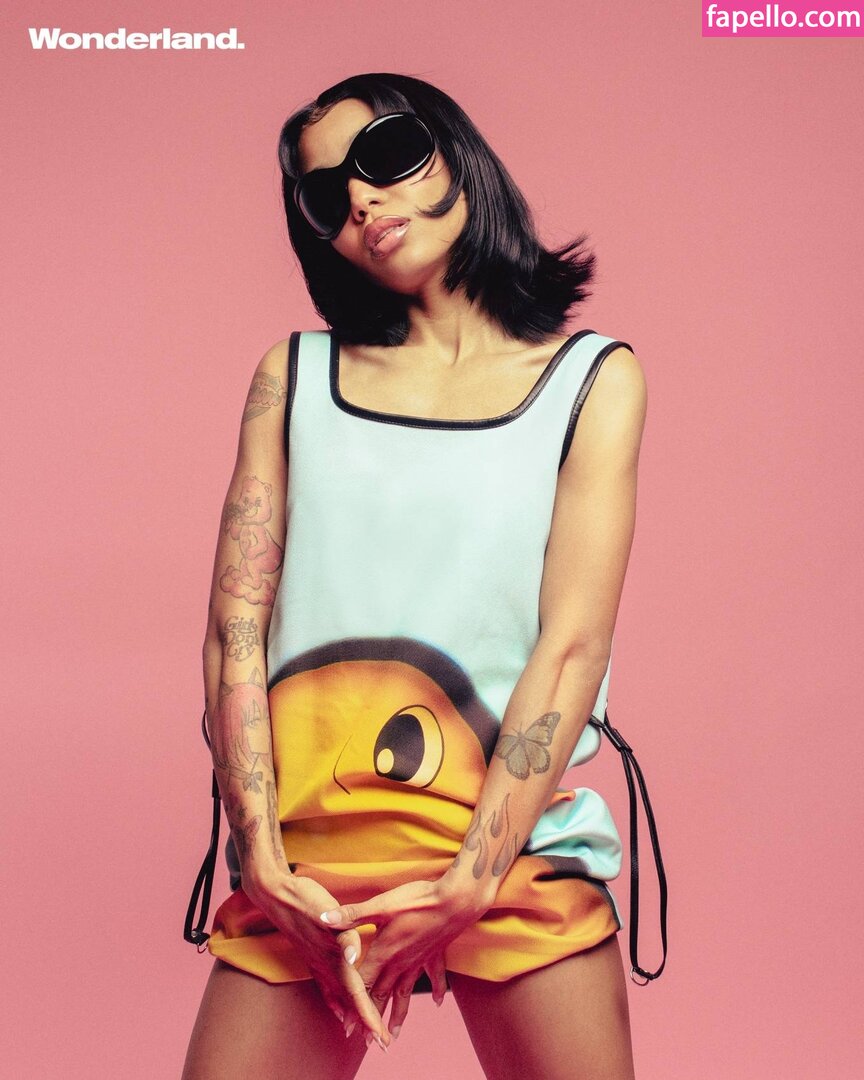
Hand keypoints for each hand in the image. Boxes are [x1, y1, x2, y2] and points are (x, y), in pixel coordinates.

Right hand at [242, 869, 390, 1049]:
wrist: (277, 894)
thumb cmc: (306, 899)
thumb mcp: (328, 913)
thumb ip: (344, 936)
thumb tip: (351, 958)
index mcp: (334, 954)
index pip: (356, 992)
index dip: (368, 1015)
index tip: (379, 1035)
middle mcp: (325, 963)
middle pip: (349, 999)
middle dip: (365, 1022)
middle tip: (381, 1042)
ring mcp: (316, 960)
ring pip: (338, 995)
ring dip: (352, 1014)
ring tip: (363, 1034)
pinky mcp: (311, 955)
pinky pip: (325, 985)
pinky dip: (335, 1000)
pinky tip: (339, 1010)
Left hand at [319, 874, 491, 1039]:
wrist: (454, 901)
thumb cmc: (417, 901)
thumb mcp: (381, 905)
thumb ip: (353, 915)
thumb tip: (325, 917)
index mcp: (385, 952)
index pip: (365, 983)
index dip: (353, 1003)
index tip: (347, 1026)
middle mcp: (401, 962)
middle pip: (383, 994)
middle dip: (373, 1018)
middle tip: (366, 1042)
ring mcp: (419, 960)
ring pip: (406, 993)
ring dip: (399, 1015)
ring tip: (393, 1036)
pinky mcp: (435, 954)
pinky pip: (434, 977)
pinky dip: (435, 990)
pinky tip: (437, 1003)